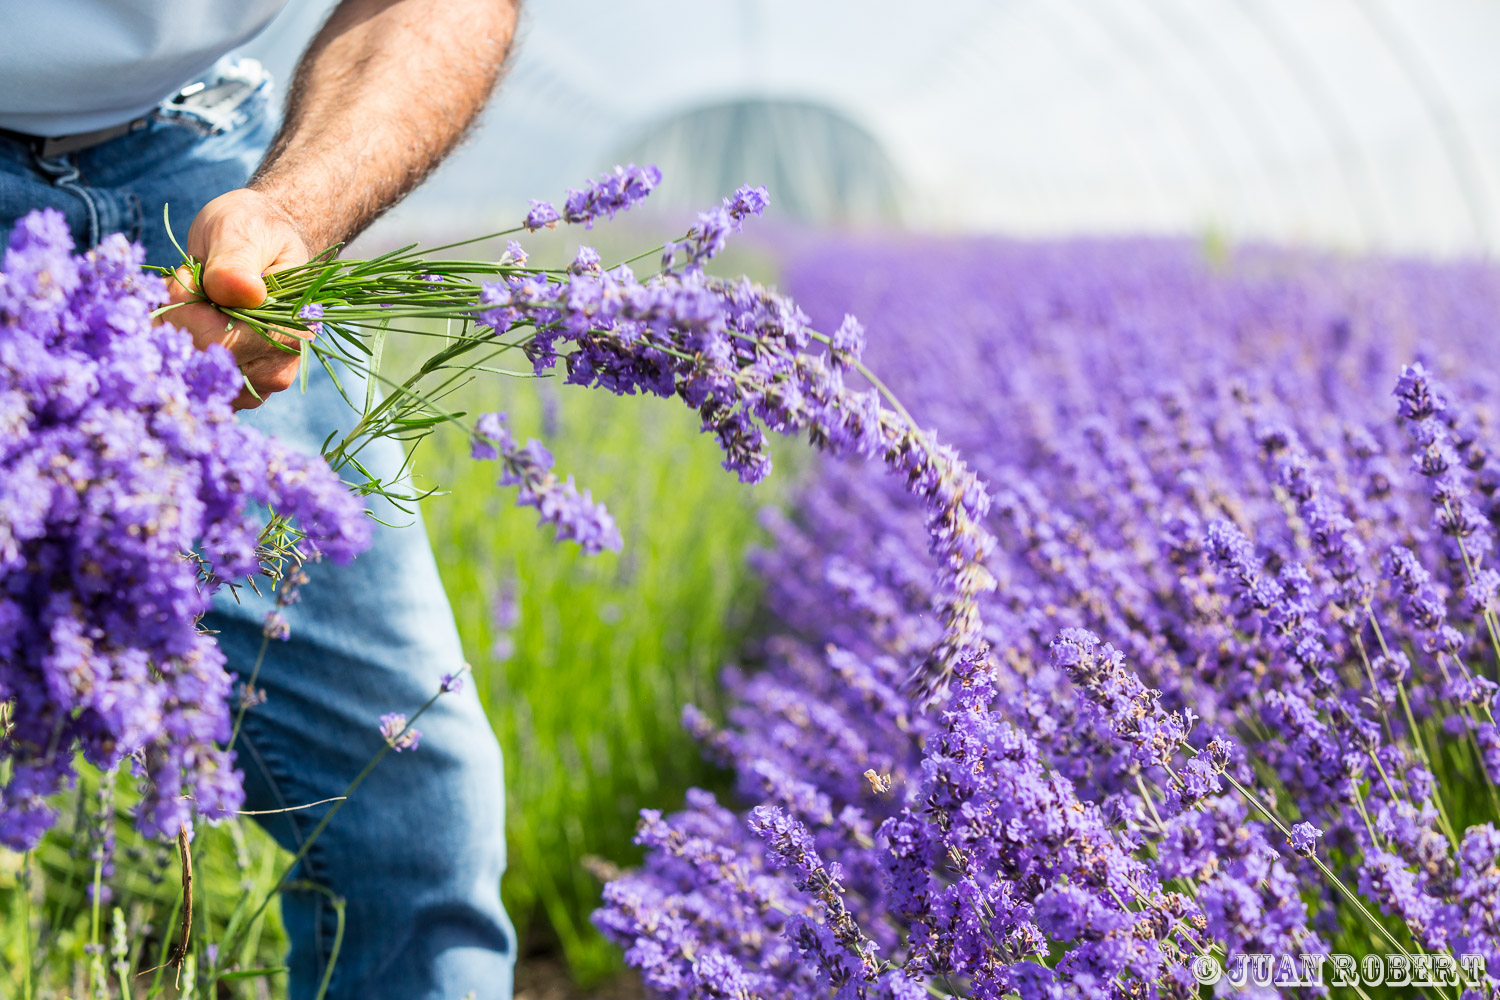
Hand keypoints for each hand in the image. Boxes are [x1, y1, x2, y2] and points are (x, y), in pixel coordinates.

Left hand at [165, 188, 314, 408]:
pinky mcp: (238, 389)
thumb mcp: (240, 232)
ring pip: (193, 379)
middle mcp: (280, 366)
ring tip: (190, 305)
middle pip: (200, 364)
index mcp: (290, 329)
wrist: (262, 241)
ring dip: (175, 340)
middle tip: (188, 288)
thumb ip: (236, 262)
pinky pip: (192, 385)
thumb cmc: (253, 231)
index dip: (184, 307)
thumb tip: (244, 292)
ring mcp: (259, 383)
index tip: (189, 275)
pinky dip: (178, 355)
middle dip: (176, 323)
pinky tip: (187, 326)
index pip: (215, 341)